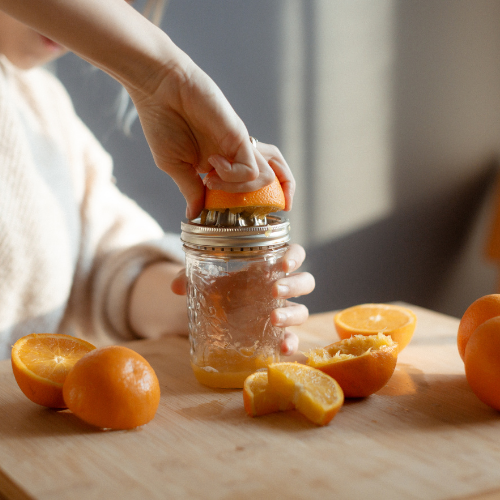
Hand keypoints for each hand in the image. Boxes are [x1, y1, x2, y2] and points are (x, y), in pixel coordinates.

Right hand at [127, 55, 294, 217]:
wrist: (160, 88)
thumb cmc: (163, 123)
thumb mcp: (175, 166)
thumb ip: (190, 190)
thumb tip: (195, 215)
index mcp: (221, 164)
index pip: (248, 186)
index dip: (248, 202)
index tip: (226, 215)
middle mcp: (235, 156)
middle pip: (274, 176)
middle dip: (280, 195)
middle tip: (266, 208)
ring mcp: (239, 146)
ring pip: (269, 175)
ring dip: (244, 190)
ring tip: (214, 182)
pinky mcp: (239, 136)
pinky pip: (251, 169)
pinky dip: (233, 176)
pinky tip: (212, 167)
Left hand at [171, 243, 314, 355]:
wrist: (220, 315)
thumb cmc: (222, 289)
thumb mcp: (208, 281)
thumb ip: (191, 278)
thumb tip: (175, 286)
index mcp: (269, 267)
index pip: (294, 254)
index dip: (295, 256)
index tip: (285, 263)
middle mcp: (280, 289)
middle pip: (305, 281)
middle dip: (294, 284)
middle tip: (274, 290)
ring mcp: (282, 312)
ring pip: (303, 310)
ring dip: (292, 313)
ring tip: (274, 319)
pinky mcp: (277, 335)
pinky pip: (294, 339)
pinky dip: (291, 344)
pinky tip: (282, 349)